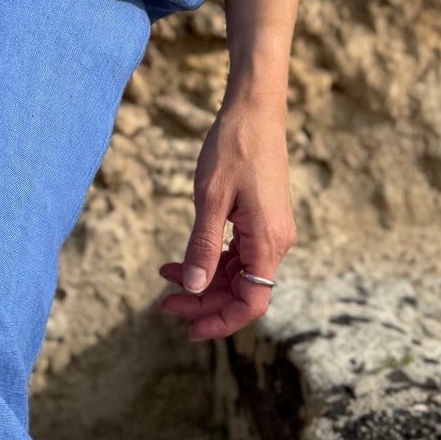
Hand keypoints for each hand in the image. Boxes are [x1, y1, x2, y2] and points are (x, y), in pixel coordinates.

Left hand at [156, 89, 294, 342]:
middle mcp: (276, 242)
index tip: (189, 329)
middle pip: (243, 293)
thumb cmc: (233, 148)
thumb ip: (203, 246)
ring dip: (204, 281)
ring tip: (166, 277)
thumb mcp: (210, 199)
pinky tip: (185, 258)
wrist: (254, 110)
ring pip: (238, 275)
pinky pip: (239, 255)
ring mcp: (270, 232)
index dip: (220, 321)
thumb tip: (193, 288)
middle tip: (164, 304)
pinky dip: (212, 261)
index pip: (251, 303)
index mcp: (268, 241)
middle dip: (203, 302)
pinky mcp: (262, 221)